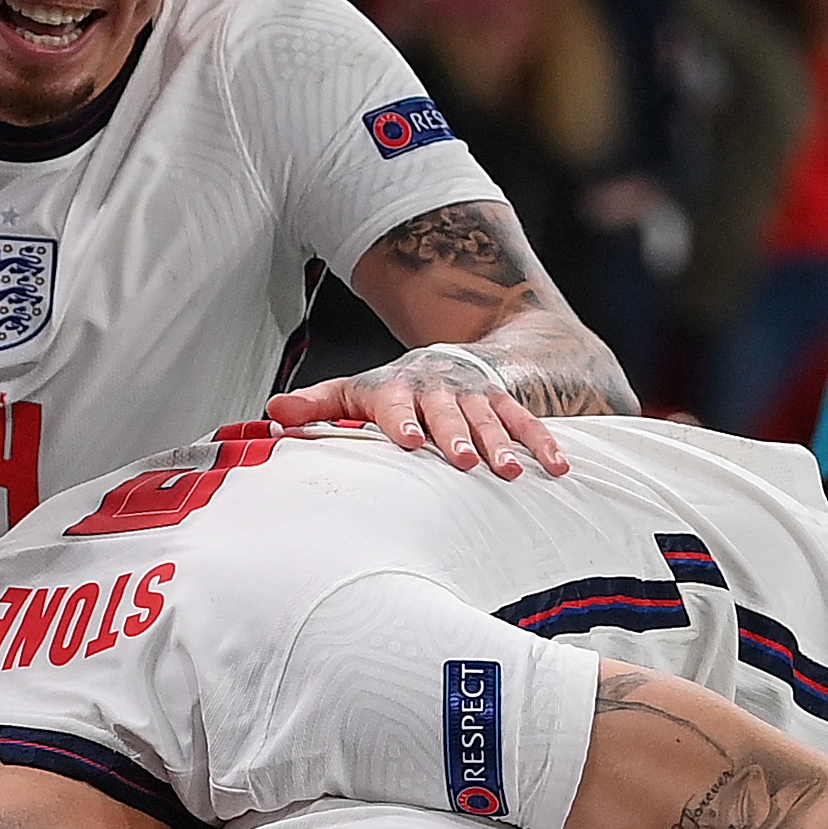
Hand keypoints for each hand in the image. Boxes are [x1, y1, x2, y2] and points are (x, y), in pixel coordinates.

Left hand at [267, 345, 566, 476]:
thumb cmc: (393, 391)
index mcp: (397, 387)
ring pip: (490, 418)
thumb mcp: (352, 392)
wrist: (452, 356)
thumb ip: (316, 406)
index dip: (402, 421)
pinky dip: (543, 444)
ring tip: (508, 472)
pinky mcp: (506, 403)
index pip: (396, 403)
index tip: (409, 442)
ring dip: (501, 444)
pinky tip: (556, 469)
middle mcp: (438, 387)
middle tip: (464, 460)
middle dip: (456, 435)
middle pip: (447, 412)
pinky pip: (527, 421)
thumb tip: (271, 414)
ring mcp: (476, 395)